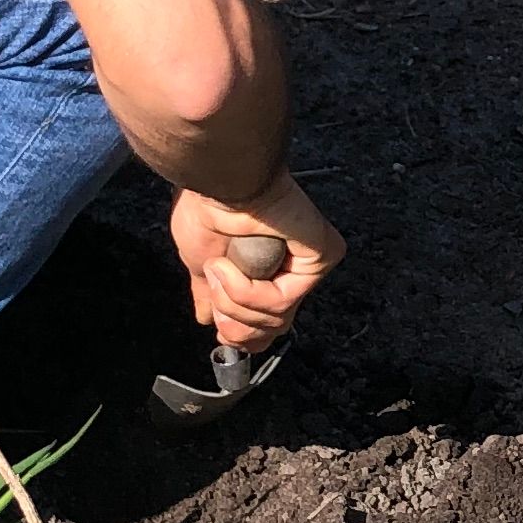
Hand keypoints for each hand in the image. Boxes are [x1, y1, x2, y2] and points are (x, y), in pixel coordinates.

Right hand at [171, 176, 341, 352]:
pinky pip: (283, 301)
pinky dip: (248, 291)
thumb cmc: (206, 210)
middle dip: (236, 326)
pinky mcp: (321, 257)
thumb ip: (210, 291)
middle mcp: (291, 270)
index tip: (218, 327)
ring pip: (275, 321)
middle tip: (216, 301)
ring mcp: (308, 265)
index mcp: (267, 272)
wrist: (214, 187)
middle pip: (273, 331)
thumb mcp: (200, 261)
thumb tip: (206, 317)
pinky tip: (230, 266)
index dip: (241, 336)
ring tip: (219, 269)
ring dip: (233, 301)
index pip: (268, 327)